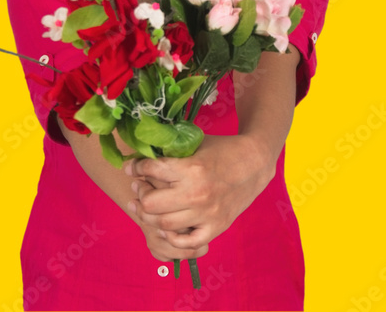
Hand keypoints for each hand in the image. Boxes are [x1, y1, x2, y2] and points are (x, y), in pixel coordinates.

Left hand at [123, 133, 275, 250]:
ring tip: (146, 206)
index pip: (150, 170)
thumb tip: (140, 152)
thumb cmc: (221, 150)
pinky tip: (167, 227)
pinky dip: (173, 237)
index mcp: (191, 169)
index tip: (131, 168)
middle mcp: (197, 194)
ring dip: (149, 216)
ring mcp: (207, 214)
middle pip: (150, 204)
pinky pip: (187, 242)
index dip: (135, 167)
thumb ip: (170, 150)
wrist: (254, 164)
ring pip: (163, 224)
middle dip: (139, 194)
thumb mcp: (194, 143)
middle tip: (138, 188)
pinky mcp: (217, 227)